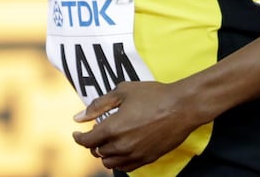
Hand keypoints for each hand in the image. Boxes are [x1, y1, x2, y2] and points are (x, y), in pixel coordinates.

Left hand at [71, 80, 201, 171]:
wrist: (181, 107)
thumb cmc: (154, 95)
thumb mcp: (123, 91)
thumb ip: (98, 105)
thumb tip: (78, 118)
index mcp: (113, 128)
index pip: (87, 141)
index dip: (79, 137)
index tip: (77, 133)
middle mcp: (121, 145)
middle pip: (97, 152)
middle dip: (94, 142)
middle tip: (98, 131)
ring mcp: (134, 154)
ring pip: (110, 162)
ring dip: (105, 153)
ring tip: (110, 141)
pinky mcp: (146, 159)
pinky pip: (125, 167)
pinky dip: (118, 161)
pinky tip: (122, 150)